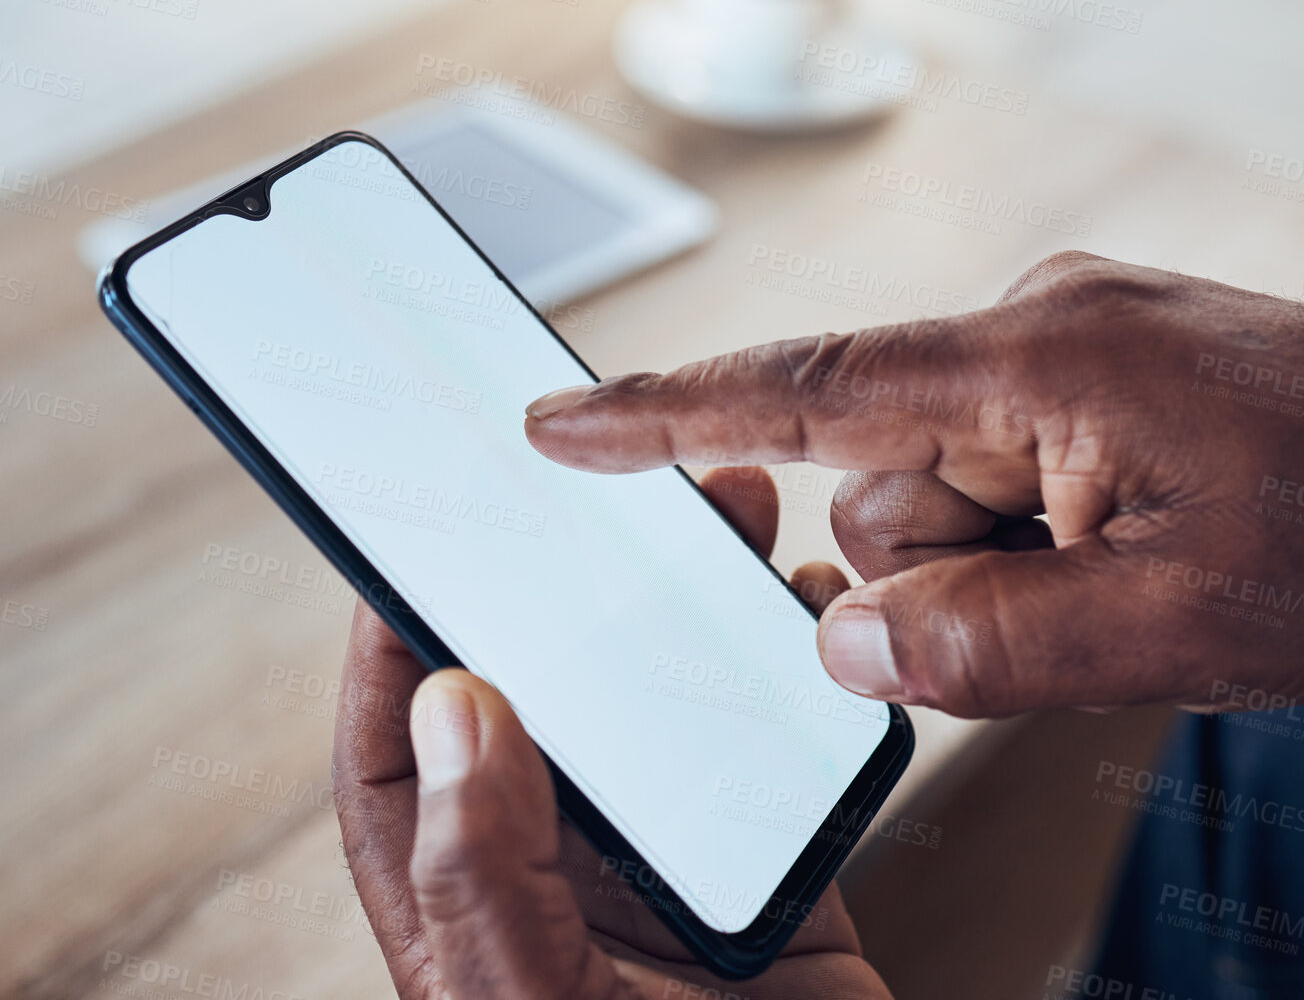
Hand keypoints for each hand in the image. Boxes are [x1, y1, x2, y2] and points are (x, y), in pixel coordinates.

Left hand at [332, 466, 890, 999]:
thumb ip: (486, 878)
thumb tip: (456, 708)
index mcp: (469, 912)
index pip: (400, 755)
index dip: (397, 641)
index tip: (420, 538)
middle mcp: (561, 876)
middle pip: (547, 699)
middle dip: (571, 588)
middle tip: (602, 497)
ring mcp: (668, 870)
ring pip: (659, 707)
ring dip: (688, 611)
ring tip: (725, 524)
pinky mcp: (769, 872)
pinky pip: (768, 748)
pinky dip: (787, 674)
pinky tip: (800, 620)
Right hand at [524, 252, 1303, 715]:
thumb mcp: (1176, 626)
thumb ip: (990, 642)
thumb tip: (841, 642)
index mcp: (1036, 364)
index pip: (808, 390)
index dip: (666, 410)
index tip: (557, 418)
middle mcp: (1033, 333)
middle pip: (888, 483)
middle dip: (944, 571)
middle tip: (1076, 603)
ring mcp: (1069, 349)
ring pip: (949, 492)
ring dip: (1004, 563)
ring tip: (1131, 574)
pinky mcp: (1097, 375)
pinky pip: (1008, 469)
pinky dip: (1039, 535)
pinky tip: (1134, 549)